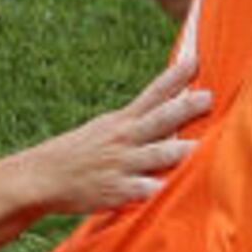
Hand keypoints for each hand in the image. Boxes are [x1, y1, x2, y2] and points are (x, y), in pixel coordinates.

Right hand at [17, 60, 209, 215]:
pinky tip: (172, 191)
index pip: (154, 93)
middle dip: (186, 108)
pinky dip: (157, 190)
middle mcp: (125, 138)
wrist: (41, 177)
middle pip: (161, 119)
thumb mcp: (107, 129)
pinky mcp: (116, 191)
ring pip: (157, 154)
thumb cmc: (81, 153)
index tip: (196, 59)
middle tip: (209, 97)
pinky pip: (142, 191)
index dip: (175, 76)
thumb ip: (140, 122)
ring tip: (204, 147)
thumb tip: (174, 109)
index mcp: (123, 121)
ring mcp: (121, 164)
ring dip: (180, 150)